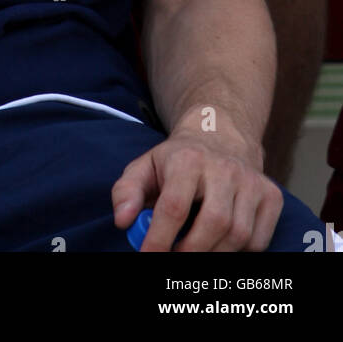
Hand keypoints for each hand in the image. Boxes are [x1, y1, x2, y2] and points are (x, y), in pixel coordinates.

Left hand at [111, 128, 283, 251]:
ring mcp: (251, 181)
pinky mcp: (271, 195)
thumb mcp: (145, 166)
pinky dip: (238, 252)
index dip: (159, 239)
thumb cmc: (177, 161)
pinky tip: (220, 242)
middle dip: (190, 252)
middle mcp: (224, 168)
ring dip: (213, 254)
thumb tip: (123, 221)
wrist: (220, 136)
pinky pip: (258, 241)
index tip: (148, 257)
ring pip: (238, 235)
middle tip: (174, 259)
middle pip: (213, 223)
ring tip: (194, 250)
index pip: (174, 206)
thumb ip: (127, 192)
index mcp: (187, 159)